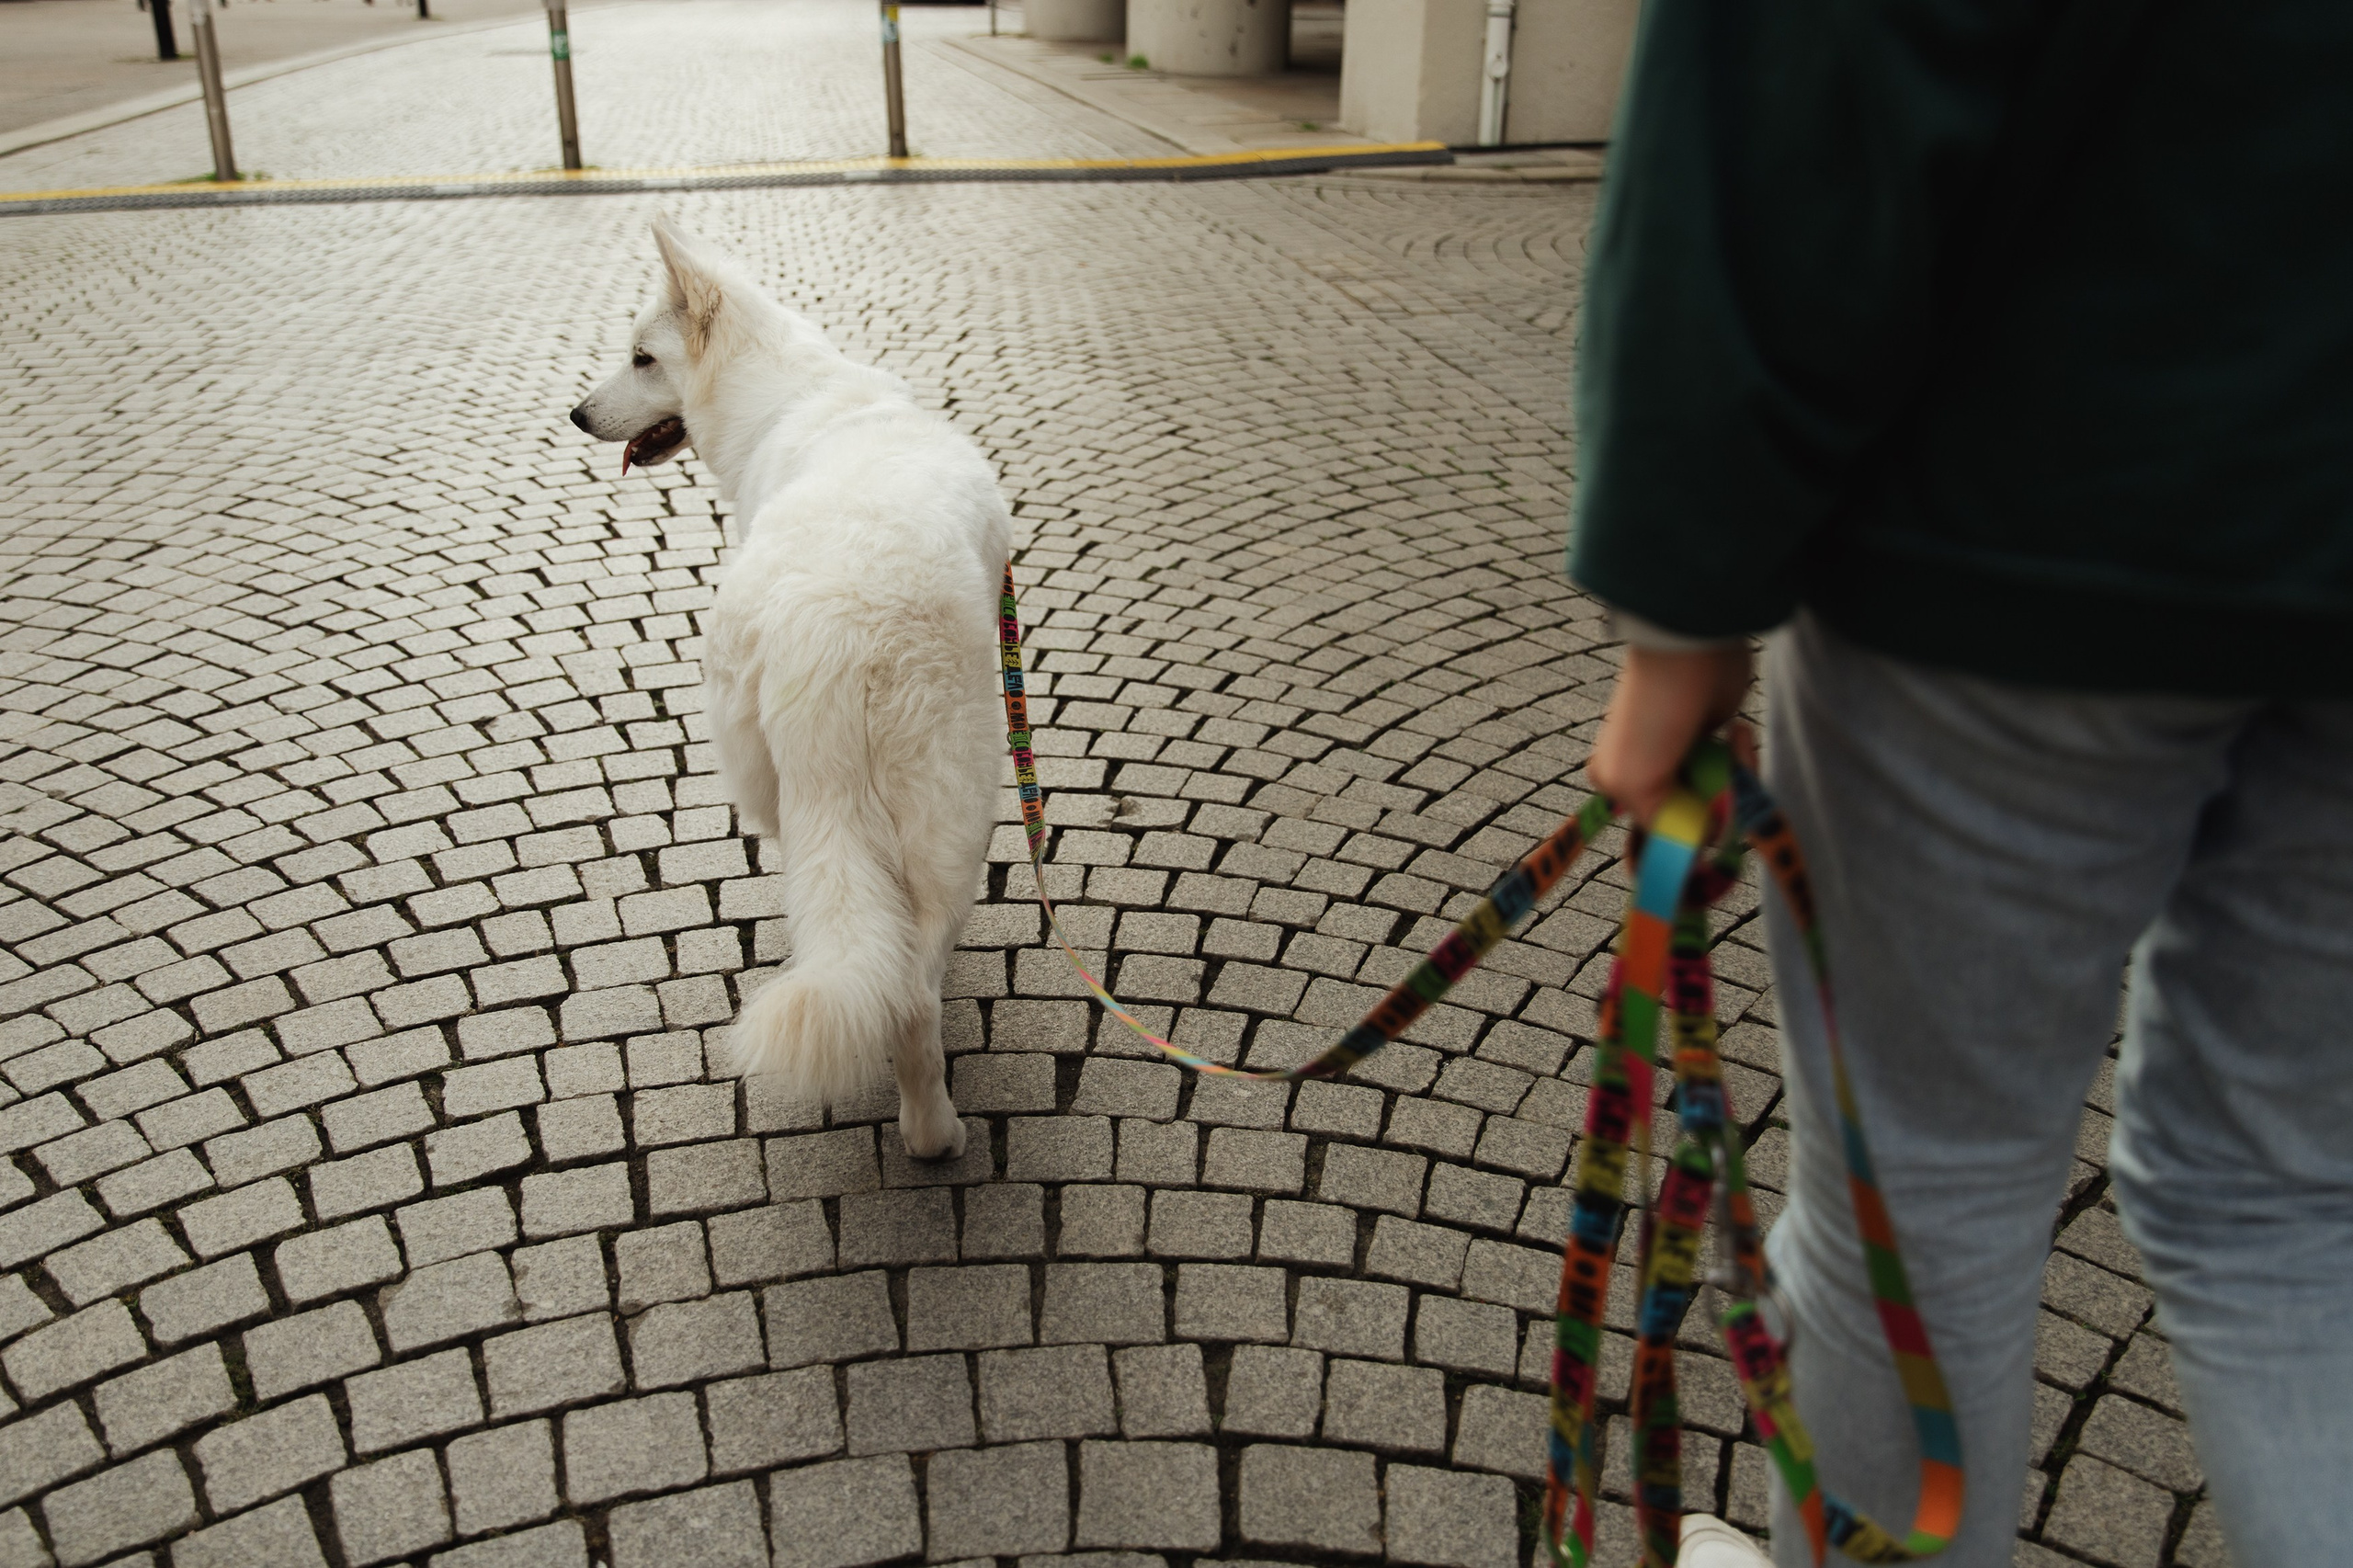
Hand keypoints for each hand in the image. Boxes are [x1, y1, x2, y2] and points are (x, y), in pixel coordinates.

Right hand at [1588, 644, 1755, 824]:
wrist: (1690, 656)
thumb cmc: (1653, 716)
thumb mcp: (1634, 783)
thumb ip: (1658, 825)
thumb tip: (1698, 840)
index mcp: (1620, 784)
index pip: (1653, 833)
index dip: (1678, 842)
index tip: (1700, 846)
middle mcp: (1651, 773)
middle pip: (1691, 818)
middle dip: (1714, 809)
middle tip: (1719, 781)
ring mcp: (1686, 756)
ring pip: (1719, 797)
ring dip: (1733, 779)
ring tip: (1732, 745)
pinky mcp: (1717, 739)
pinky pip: (1737, 772)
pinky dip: (1744, 760)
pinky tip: (1738, 731)